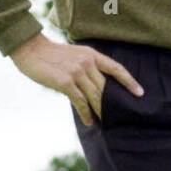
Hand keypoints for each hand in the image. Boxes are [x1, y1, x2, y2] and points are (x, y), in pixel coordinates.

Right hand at [10, 34, 142, 124]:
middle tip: (120, 116)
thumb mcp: (75, 55)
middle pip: (105, 87)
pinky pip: (80, 102)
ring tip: (105, 121)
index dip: (129, 81)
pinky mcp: (65, 82)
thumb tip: (97, 87)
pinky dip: (86, 113)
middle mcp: (87, 62)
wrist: (30, 49)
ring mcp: (76, 72)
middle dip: (113, 103)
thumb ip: (87, 67)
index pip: (116, 68)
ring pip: (95, 96)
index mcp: (91, 54)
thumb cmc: (52, 55)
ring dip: (101, 111)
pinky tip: (89, 121)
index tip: (140, 93)